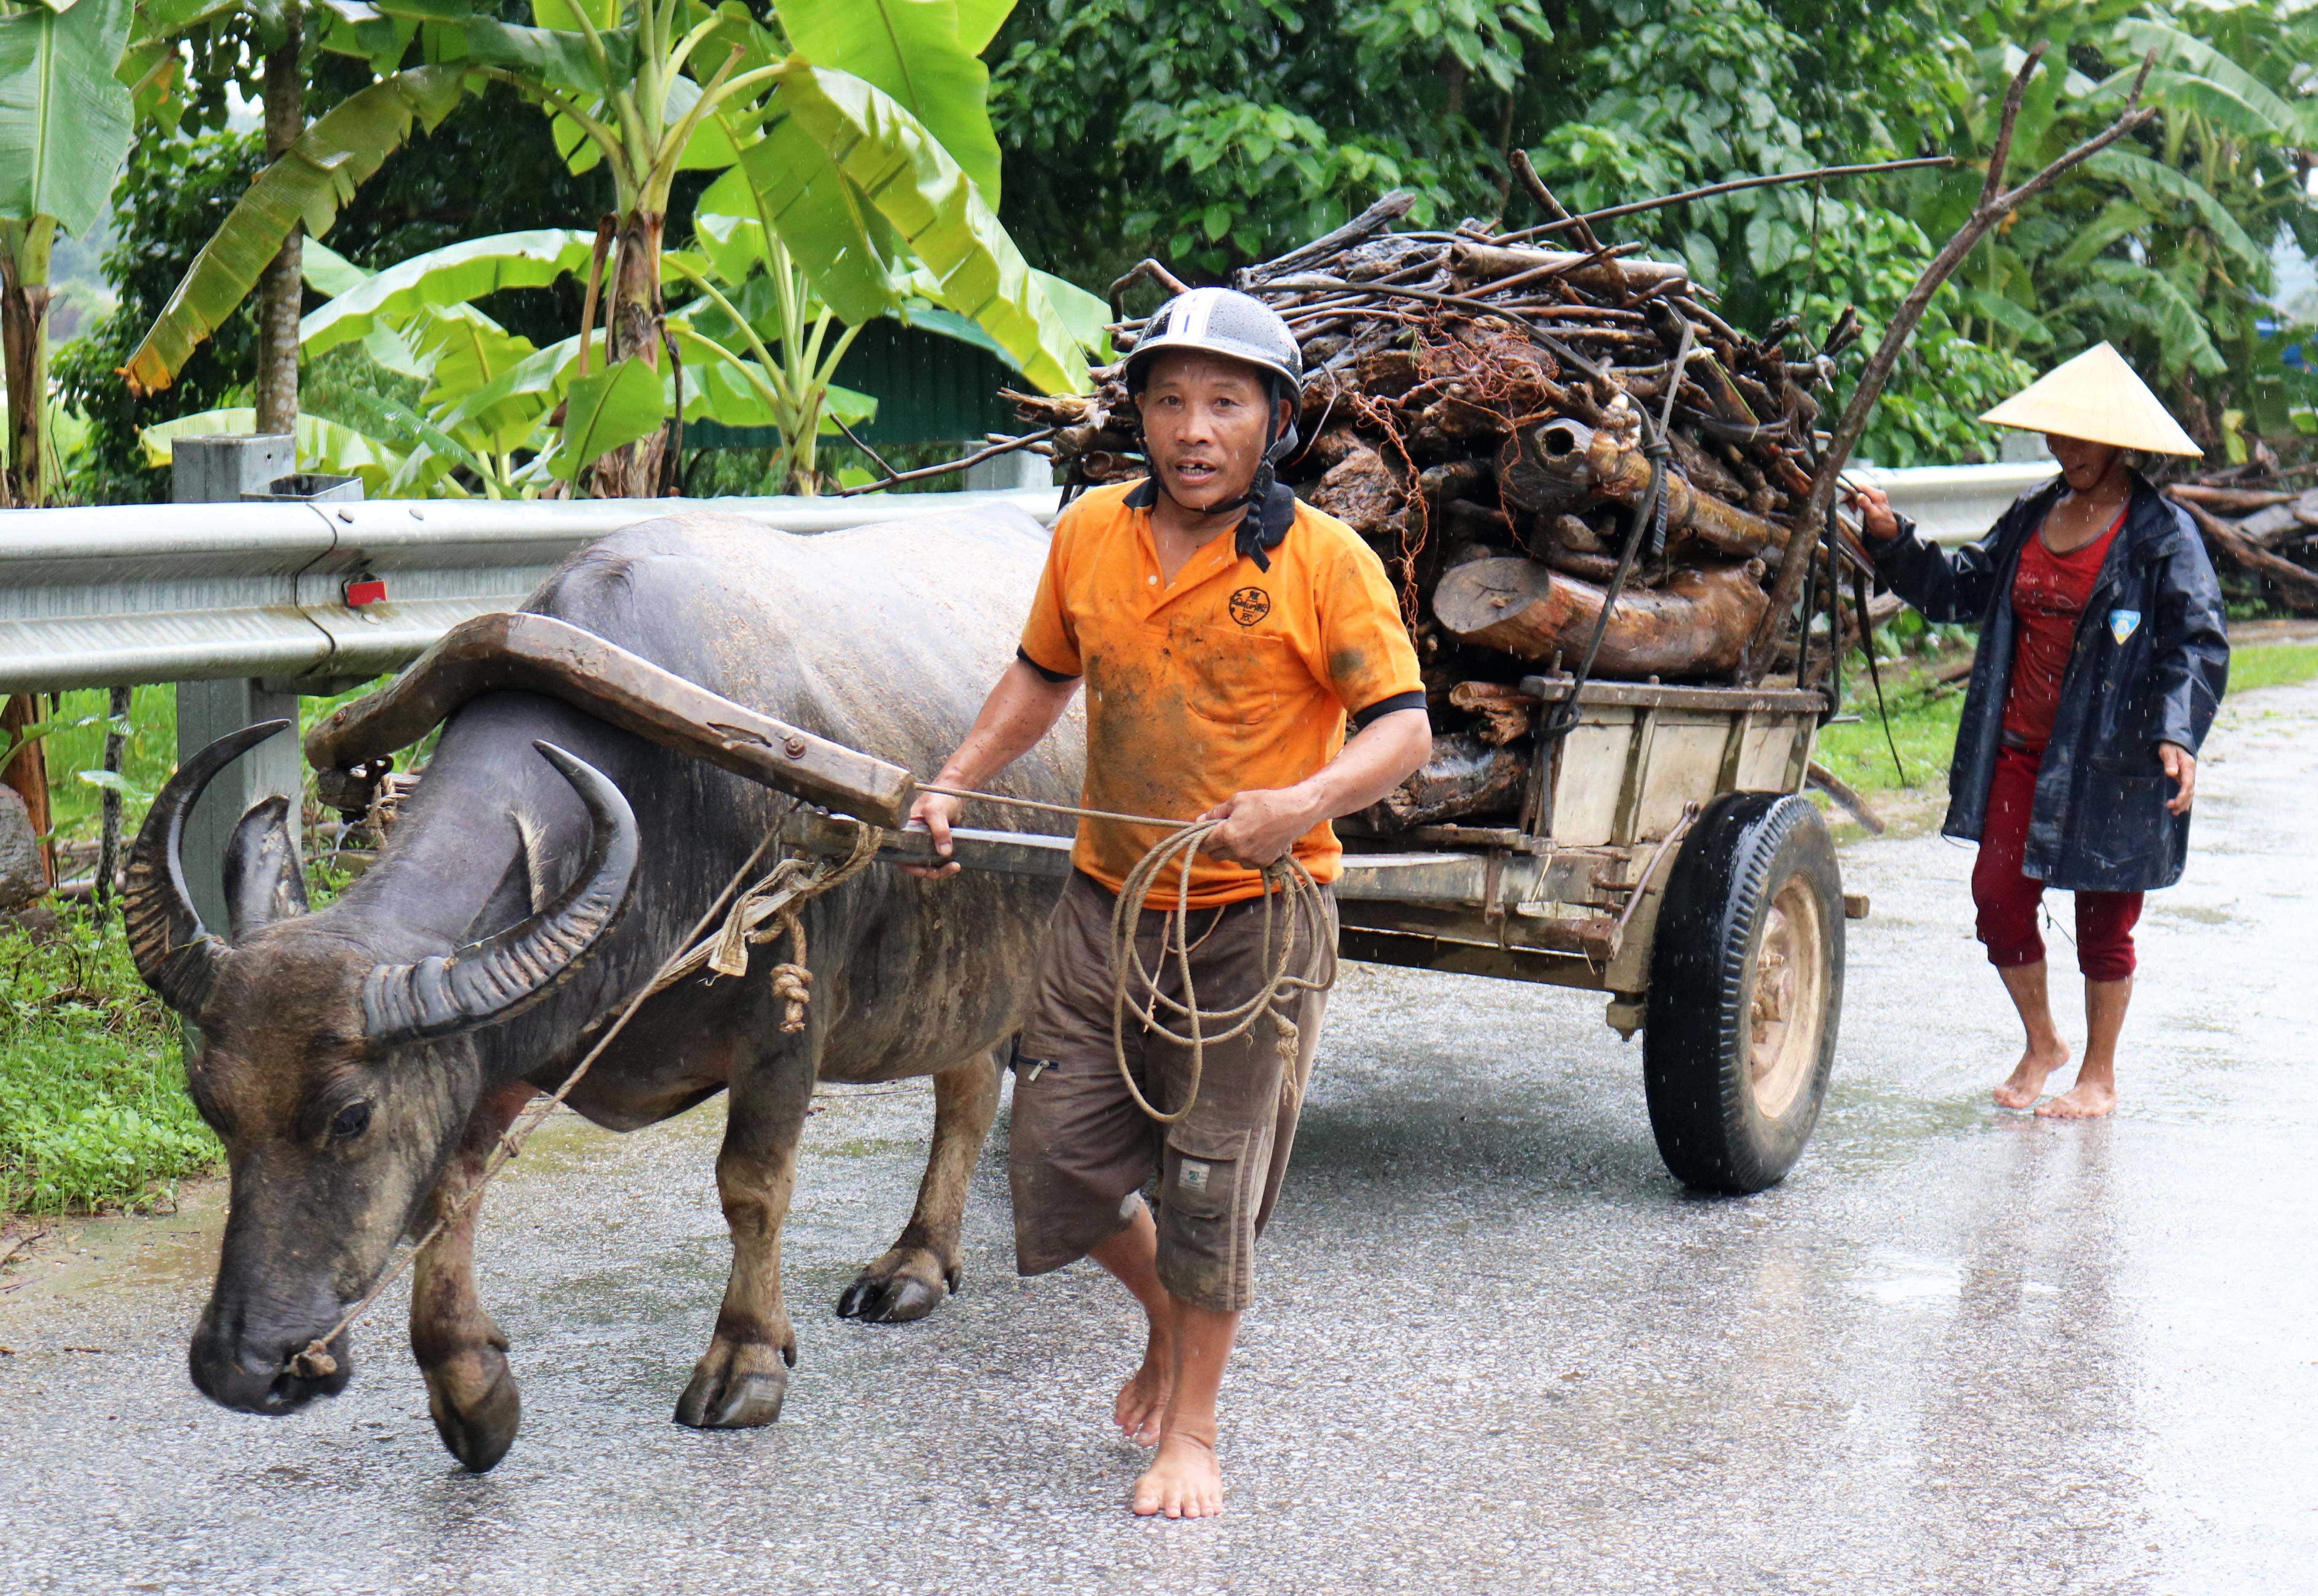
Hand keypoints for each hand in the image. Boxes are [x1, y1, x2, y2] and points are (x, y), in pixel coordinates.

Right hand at [901, 787, 963, 878]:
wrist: (954, 792)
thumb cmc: (939, 797)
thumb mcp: (936, 811)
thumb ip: (940, 830)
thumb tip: (945, 853)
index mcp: (904, 834)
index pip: (902, 858)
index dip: (912, 868)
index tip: (926, 871)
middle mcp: (912, 841)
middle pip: (917, 865)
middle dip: (932, 872)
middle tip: (949, 867)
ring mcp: (924, 844)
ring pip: (929, 865)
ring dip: (941, 870)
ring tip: (956, 866)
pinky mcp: (937, 844)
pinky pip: (938, 860)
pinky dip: (946, 864)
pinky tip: (956, 863)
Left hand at [1196, 787, 1319, 867]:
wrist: (1295, 812)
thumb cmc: (1265, 803)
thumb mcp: (1237, 801)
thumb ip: (1216, 812)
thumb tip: (1200, 820)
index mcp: (1227, 835)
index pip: (1204, 844)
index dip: (1202, 838)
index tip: (1205, 832)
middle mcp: (1237, 851)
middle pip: (1214, 855)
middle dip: (1215, 845)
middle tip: (1224, 831)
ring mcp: (1251, 859)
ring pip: (1231, 859)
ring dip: (1231, 850)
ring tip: (1244, 834)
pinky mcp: (1263, 863)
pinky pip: (1246, 862)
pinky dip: (1246, 854)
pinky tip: (1254, 841)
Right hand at [1844, 481, 1899, 541]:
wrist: (1888, 530)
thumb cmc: (1882, 524)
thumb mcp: (1873, 516)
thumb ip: (1866, 505)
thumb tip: (1859, 495)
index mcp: (1878, 495)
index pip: (1861, 486)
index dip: (1851, 491)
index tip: (1845, 500)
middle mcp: (1877, 493)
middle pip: (1859, 489)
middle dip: (1852, 497)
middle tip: (1852, 509)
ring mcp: (1875, 496)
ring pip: (1858, 493)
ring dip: (1853, 501)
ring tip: (1854, 510)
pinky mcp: (1872, 499)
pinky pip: (1860, 497)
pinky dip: (1855, 502)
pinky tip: (1857, 509)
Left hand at [2159, 742, 2195, 814]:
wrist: (2173, 741)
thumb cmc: (2169, 745)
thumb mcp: (2168, 751)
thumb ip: (2170, 762)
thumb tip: (2172, 773)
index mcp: (2188, 766)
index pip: (2188, 783)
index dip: (2183, 794)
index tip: (2175, 802)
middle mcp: (2190, 772)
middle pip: (2190, 790)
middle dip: (2182, 801)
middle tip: (2172, 810)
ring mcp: (2188, 775)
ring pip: (2190, 792)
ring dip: (2184, 803)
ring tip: (2175, 813)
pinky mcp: (2184, 777)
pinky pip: (2187, 790)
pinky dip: (2185, 799)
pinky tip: (2180, 808)